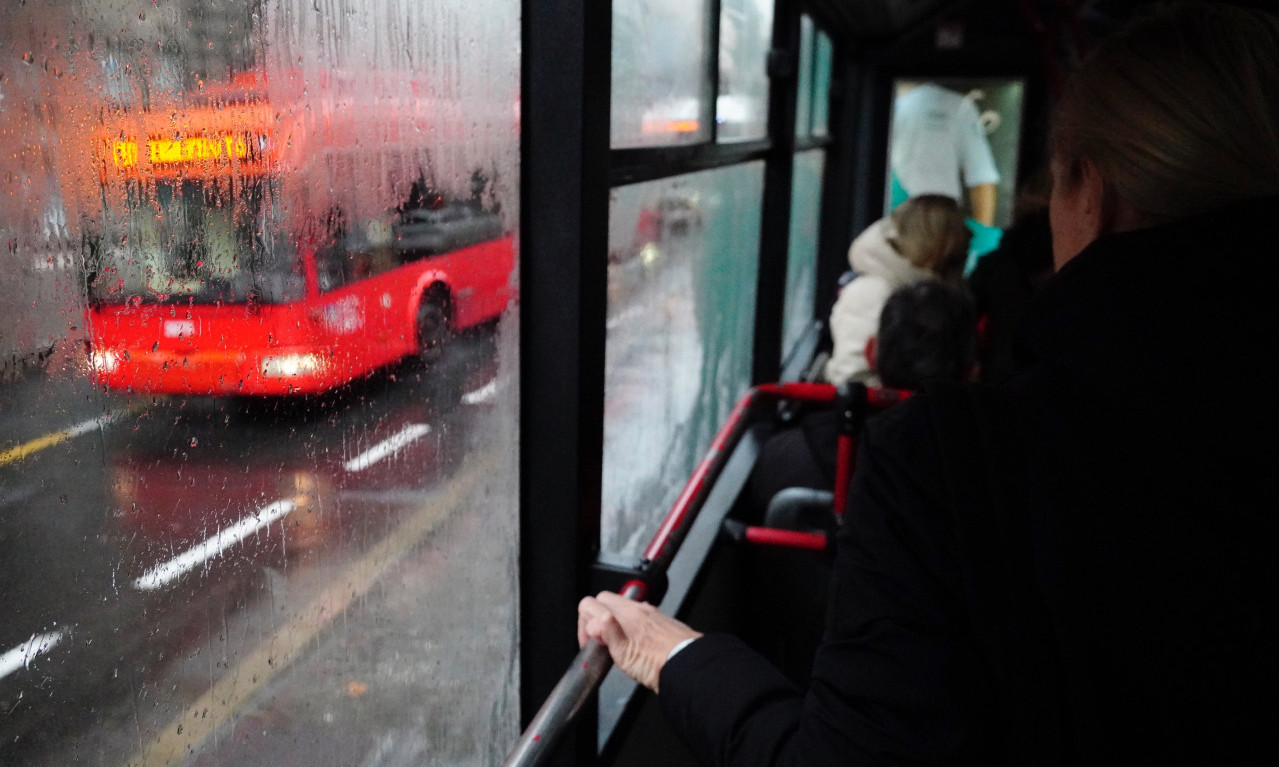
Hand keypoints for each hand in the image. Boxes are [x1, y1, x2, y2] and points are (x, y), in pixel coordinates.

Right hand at [577, 591, 701, 692]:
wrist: (690, 667)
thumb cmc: (659, 664)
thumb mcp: (624, 654)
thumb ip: (606, 632)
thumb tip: (593, 620)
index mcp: (625, 613)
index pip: (590, 603)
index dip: (584, 623)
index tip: (589, 642)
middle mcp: (638, 608)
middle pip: (605, 601)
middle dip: (596, 619)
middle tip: (599, 642)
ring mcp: (651, 614)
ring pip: (622, 609)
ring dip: (613, 623)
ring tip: (617, 647)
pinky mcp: (661, 622)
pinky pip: (638, 617)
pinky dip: (630, 627)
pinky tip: (635, 646)